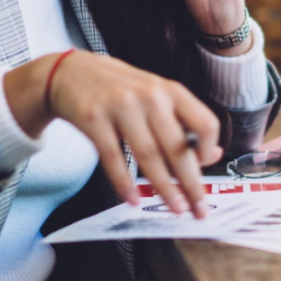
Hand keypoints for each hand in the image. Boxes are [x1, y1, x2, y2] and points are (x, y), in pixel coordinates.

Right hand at [3, 50, 221, 216]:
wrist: (69, 72)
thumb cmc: (119, 89)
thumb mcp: (156, 96)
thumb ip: (183, 122)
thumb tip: (212, 154)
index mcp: (170, 90)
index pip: (204, 122)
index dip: (208, 149)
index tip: (205, 168)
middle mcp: (149, 96)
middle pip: (177, 147)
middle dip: (191, 183)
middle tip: (199, 208)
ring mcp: (120, 106)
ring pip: (149, 155)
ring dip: (164, 188)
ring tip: (175, 207)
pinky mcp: (94, 118)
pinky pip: (113, 158)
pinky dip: (124, 183)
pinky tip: (133, 199)